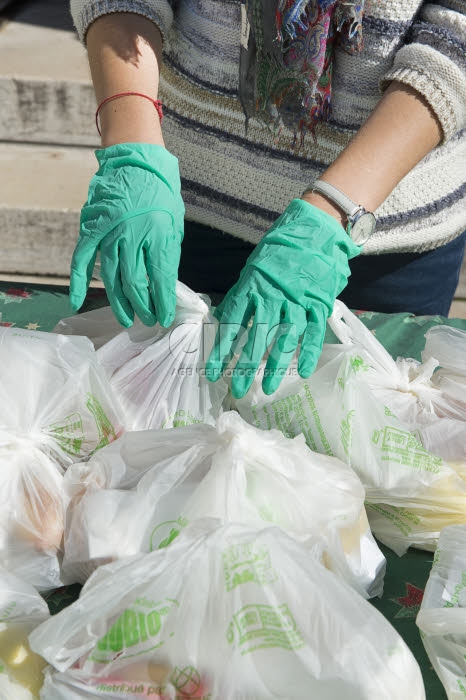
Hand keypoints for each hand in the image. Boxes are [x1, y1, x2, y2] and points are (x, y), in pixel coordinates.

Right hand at [69, 143, 184, 327]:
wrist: (135, 162)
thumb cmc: (160, 193)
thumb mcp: (174, 222)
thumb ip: (167, 252)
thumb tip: (164, 284)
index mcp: (157, 233)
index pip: (160, 279)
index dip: (162, 303)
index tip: (164, 317)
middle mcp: (132, 236)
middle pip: (135, 283)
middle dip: (143, 307)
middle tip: (148, 320)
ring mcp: (109, 233)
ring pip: (112, 278)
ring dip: (119, 302)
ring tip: (128, 318)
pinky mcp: (92, 230)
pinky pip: (82, 261)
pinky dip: (78, 282)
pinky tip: (78, 301)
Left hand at [206, 199, 360, 397]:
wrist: (315, 229)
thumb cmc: (280, 250)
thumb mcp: (253, 268)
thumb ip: (242, 294)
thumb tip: (224, 316)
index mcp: (252, 287)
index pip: (232, 324)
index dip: (222, 350)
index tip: (213, 372)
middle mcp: (273, 298)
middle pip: (256, 338)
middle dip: (245, 366)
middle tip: (237, 390)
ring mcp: (298, 302)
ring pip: (284, 339)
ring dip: (275, 366)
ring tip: (266, 387)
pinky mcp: (319, 304)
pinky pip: (313, 333)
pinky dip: (308, 353)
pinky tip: (302, 372)